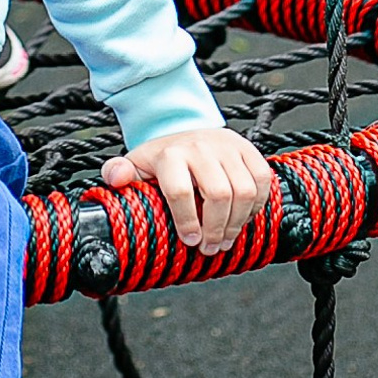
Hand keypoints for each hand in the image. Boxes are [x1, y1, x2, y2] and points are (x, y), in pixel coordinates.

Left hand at [103, 126, 273, 252]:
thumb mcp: (137, 164)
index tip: (190, 241)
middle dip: (216, 228)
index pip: (180, 190)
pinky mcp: (248, 149)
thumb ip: (119, 172)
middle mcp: (200, 146)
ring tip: (225, 238)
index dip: (186, 221)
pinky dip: (257, 205)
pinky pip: (262, 180)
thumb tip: (115, 178)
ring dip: (237, 222)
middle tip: (210, 247)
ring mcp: (227, 146)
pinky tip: (242, 217)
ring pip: (244, 190)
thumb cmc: (162, 158)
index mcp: (170, 153)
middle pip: (219, 194)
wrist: (186, 130)